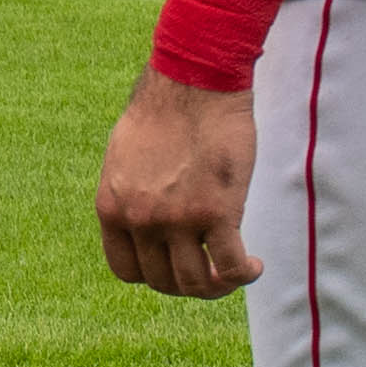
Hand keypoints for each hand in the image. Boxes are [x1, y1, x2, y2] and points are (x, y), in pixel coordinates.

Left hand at [96, 69, 263, 297]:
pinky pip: (232, 267)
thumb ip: (131, 196)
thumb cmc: (164, 111)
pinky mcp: (216, 213)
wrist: (193, 80)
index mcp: (111, 206)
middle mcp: (140, 219)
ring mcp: (177, 219)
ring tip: (235, 271)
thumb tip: (144, 225)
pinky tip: (254, 265)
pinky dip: (244, 275)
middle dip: (189, 282)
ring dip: (218, 285)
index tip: (175, 265)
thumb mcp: (124, 160)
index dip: (153, 276)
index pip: (126, 271)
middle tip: (212, 269)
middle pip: (163, 282)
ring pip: (196, 284)